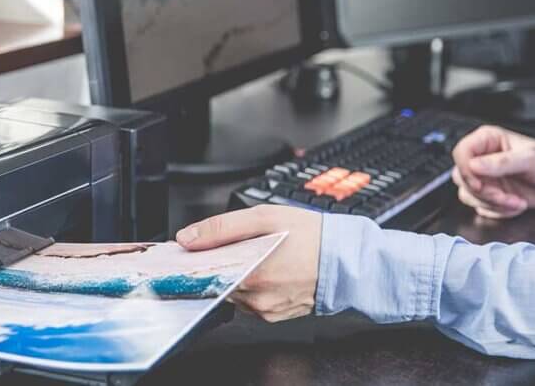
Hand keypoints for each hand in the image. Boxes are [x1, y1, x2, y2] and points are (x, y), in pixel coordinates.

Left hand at [176, 205, 321, 321]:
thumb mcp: (263, 217)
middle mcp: (256, 300)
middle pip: (218, 280)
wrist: (346, 259)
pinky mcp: (273, 316)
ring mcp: (265, 311)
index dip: (196, 257)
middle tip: (238, 243)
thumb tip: (188, 238)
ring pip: (233, 291)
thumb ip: (221, 228)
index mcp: (250, 275)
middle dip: (221, 262)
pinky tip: (267, 269)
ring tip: (258, 254)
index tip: (191, 248)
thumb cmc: (311, 236)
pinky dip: (252, 284)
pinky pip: (250, 301)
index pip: (203, 272)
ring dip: (237, 273)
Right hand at [451, 125, 534, 218]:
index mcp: (487, 141)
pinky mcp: (488, 194)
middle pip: (462, 177)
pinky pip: (480, 207)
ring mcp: (484, 178)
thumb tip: (474, 165)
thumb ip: (501, 162)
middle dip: (484, 192)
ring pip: (468, 194)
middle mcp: (481, 158)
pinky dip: (498, 211)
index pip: (461, 152)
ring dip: (492, 203)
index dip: (467, 170)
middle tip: (505, 196)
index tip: (480, 184)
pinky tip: (516, 204)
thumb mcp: (530, 158)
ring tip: (516, 202)